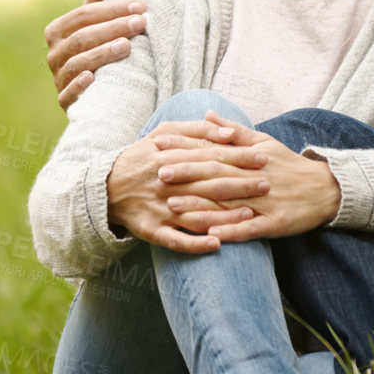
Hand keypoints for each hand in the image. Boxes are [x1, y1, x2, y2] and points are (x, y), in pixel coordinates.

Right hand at [45, 0, 147, 110]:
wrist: (96, 91)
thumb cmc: (96, 47)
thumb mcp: (96, 23)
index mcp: (57, 31)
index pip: (83, 15)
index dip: (111, 9)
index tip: (140, 7)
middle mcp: (53, 54)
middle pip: (82, 37)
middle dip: (113, 28)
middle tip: (140, 24)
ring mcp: (58, 79)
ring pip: (78, 63)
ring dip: (102, 54)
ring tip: (127, 46)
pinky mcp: (65, 102)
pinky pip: (68, 94)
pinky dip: (79, 85)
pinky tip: (94, 78)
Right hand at [106, 116, 267, 252]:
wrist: (105, 186)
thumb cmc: (142, 156)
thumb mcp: (164, 133)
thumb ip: (197, 130)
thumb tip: (227, 131)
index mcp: (170, 156)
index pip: (211, 156)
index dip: (239, 157)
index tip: (263, 158)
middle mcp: (166, 183)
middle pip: (208, 183)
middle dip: (240, 184)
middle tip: (267, 184)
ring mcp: (159, 209)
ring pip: (196, 213)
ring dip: (224, 216)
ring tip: (251, 215)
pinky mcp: (152, 230)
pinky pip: (176, 240)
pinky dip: (196, 243)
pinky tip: (217, 244)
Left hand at [157, 125, 340, 241]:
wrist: (325, 189)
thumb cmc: (288, 165)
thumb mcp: (264, 142)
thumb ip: (234, 131)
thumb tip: (207, 114)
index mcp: (248, 158)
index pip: (210, 150)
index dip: (183, 147)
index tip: (158, 144)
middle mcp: (253, 178)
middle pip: (215, 174)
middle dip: (186, 173)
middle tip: (157, 174)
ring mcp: (264, 202)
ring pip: (228, 203)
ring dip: (199, 205)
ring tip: (173, 205)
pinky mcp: (275, 223)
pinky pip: (251, 229)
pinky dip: (231, 231)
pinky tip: (211, 235)